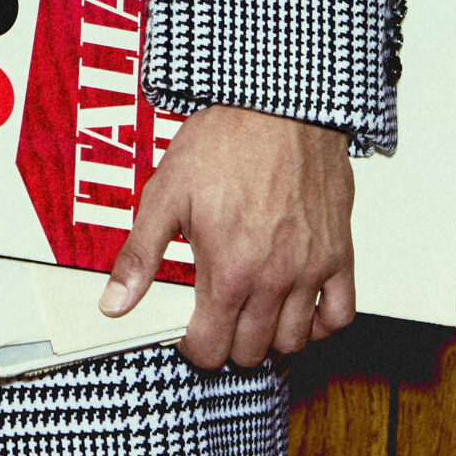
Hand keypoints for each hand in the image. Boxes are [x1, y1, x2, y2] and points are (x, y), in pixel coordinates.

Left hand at [98, 105, 354, 369]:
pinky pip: (340, 314)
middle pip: (251, 350)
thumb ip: (140, 254)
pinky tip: (299, 311)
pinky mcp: (338, 254)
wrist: (279, 105)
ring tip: (252, 317)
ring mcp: (310, 269)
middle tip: (217, 319)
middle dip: (228, 344)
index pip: (211, 347)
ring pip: (294, 341)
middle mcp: (273, 278)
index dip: (194, 348)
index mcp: (229, 269)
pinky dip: (321, 325)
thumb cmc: (227, 141)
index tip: (189, 332)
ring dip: (270, 339)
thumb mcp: (166, 193)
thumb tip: (115, 302)